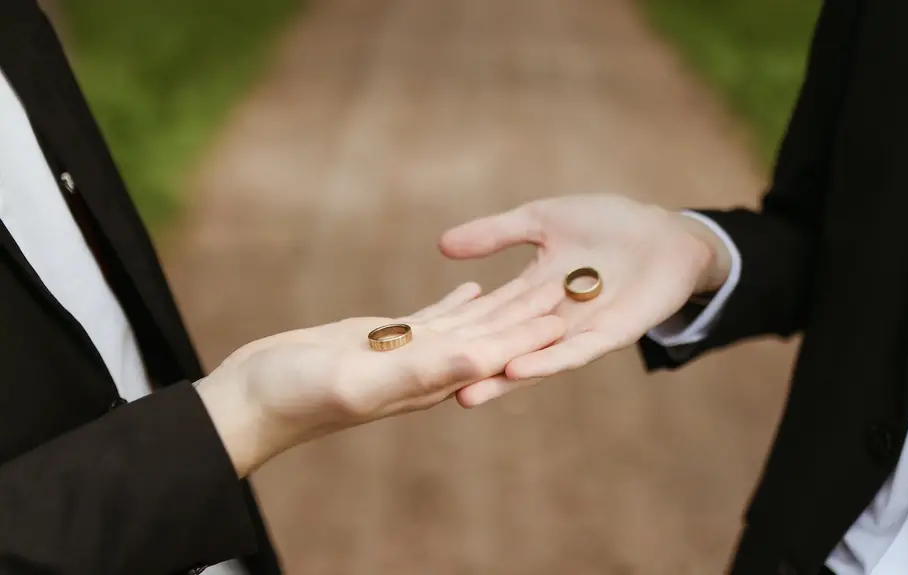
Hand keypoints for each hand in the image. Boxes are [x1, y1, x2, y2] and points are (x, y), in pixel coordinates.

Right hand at [195, 279, 565, 475]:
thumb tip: (480, 361)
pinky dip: (458, 302)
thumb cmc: (298, 395)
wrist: (254, 396)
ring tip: (534, 279)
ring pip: (467, 323)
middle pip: (489, 335)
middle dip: (528, 312)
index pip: (491, 354)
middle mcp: (424, 369)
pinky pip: (433, 317)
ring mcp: (405, 353)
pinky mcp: (383, 339)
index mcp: (426, 380)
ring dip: (502, 304)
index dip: (530, 334)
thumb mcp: (361, 379)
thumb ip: (419, 371)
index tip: (569, 313)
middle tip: (569, 283)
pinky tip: (474, 286)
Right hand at [438, 194, 732, 406]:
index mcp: (530, 294)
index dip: (458, 333)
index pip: (488, 317)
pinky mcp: (611, 334)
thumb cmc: (605, 223)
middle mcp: (549, 320)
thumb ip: (495, 234)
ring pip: (536, 360)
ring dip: (503, 378)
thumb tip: (442, 245)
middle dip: (473, 371)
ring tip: (468, 395)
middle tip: (431, 392)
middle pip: (506, 349)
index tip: (420, 352)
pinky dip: (549, 361)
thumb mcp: (540, 221)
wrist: (663, 230)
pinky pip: (577, 352)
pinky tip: (521, 369)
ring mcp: (579, 331)